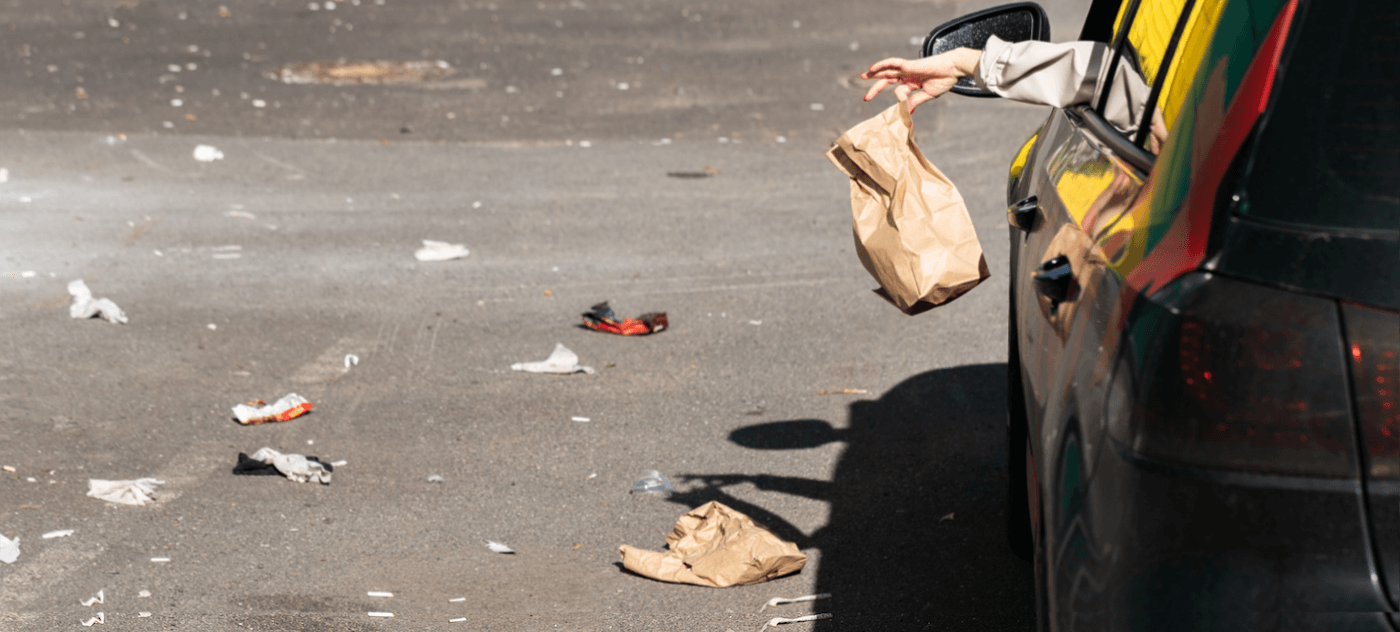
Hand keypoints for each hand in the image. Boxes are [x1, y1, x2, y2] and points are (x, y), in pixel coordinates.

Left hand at [860, 48, 979, 111]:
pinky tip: (872, 68)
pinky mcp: (908, 64)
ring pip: (886, 70)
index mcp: (913, 82)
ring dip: (874, 73)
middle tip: (866, 97)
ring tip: (863, 76)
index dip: (899, 100)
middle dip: (876, 86)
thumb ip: (915, 100)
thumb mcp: (928, 94)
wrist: (953, 69)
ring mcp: (907, 69)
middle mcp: (908, 75)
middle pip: (888, 80)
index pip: (899, 91)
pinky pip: (891, 63)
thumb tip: (907, 110)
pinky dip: (881, 64)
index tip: (902, 109)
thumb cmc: (944, 80)